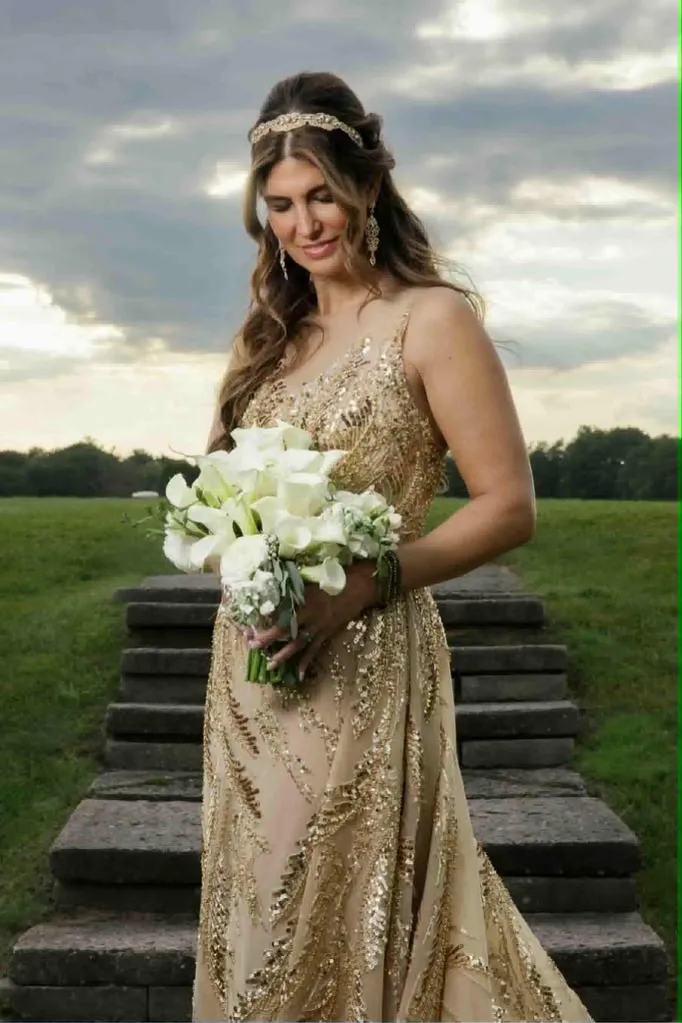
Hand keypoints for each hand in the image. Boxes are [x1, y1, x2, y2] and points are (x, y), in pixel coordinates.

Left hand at [248, 562, 379, 680]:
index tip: (252, 624)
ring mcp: (319, 626)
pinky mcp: (327, 633)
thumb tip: (275, 587)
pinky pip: (314, 650)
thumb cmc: (334, 578)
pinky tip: (298, 674)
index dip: (266, 619)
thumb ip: (294, 588)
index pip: (281, 612)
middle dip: (269, 639)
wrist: (359, 586)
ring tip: (271, 666)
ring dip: (283, 655)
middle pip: (286, 629)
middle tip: (253, 646)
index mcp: (304, 599)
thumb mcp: (311, 580)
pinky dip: (306, 662)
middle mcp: (310, 615)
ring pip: (298, 643)